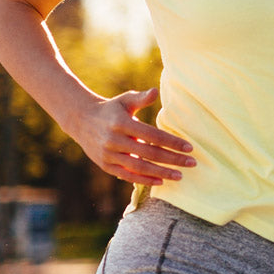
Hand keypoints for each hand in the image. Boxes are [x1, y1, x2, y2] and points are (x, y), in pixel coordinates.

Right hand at [67, 88, 195, 185]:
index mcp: (122, 123)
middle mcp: (115, 140)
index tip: (189, 148)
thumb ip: (141, 98)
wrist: (82, 120)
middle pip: (149, 153)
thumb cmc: (112, 109)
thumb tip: (155, 91)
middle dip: (172, 159)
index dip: (172, 142)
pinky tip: (160, 182)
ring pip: (139, 167)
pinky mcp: (105, 165)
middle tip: (192, 163)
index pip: (152, 135)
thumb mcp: (125, 100)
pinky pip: (127, 175)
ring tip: (180, 176)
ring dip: (162, 173)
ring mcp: (109, 155)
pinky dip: (144, 180)